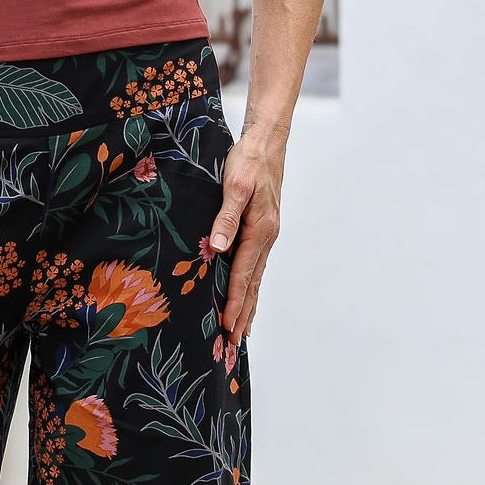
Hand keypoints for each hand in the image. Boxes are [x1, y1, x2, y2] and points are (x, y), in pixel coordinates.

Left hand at [209, 126, 284, 343]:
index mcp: (260, 229)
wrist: (266, 141)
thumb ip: (226, 216)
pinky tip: (246, 293)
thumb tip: (218, 248)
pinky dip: (250, 284)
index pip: (243, 273)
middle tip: (232, 344)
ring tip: (240, 330)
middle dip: (243, 313)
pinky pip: (256, 264)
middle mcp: (266, 236)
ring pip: (256, 276)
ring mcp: (266, 233)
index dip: (234, 301)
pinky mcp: (263, 228)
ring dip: (248, 303)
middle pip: (253, 283)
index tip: (227, 326)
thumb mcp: (234, 183)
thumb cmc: (248, 159)